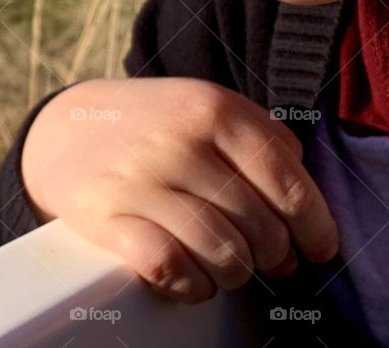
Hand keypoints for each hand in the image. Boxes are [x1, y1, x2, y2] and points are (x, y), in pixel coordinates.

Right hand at [20, 76, 338, 302]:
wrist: (67, 125)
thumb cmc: (153, 122)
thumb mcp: (206, 104)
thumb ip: (261, 136)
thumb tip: (309, 198)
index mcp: (213, 108)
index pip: (288, 180)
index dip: (316, 225)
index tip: (321, 247)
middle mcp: (180, 141)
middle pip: (261, 226)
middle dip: (277, 255)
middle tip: (274, 258)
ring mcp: (141, 179)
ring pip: (223, 255)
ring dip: (236, 274)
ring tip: (232, 265)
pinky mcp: (107, 216)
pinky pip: (171, 269)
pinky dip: (193, 285)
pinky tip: (194, 275)